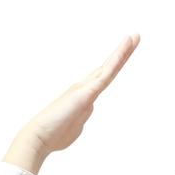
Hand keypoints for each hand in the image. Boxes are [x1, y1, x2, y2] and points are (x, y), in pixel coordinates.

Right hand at [24, 32, 140, 156]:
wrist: (39, 137)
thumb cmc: (54, 134)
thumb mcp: (74, 127)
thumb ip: (82, 117)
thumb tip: (85, 112)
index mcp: (83, 96)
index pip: (103, 78)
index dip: (114, 65)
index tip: (124, 54)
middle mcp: (84, 88)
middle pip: (107, 68)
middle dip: (121, 53)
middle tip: (135, 37)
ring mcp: (84, 89)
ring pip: (107, 69)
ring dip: (121, 53)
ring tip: (133, 37)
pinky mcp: (84, 94)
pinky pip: (103, 78)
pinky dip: (113, 64)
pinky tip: (122, 54)